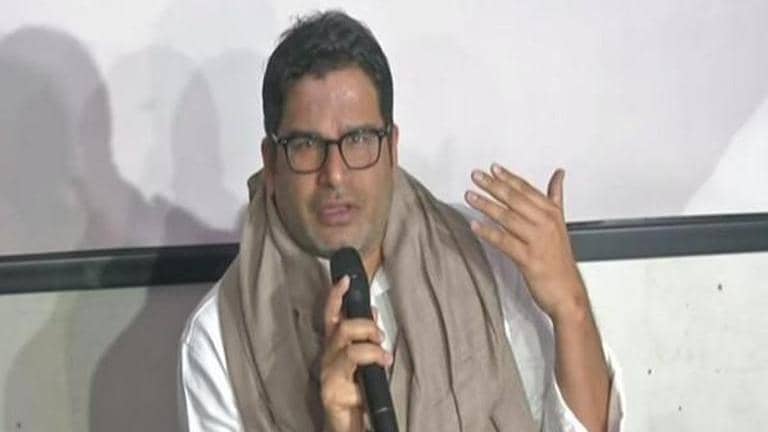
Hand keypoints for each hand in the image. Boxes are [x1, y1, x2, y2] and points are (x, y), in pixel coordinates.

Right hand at [320, 276, 392, 431]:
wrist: (350, 427)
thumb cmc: (359, 395)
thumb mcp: (367, 362)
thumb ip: (368, 339)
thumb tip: (373, 312)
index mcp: (334, 348)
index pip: (331, 316)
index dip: (336, 296)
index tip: (346, 279)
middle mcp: (327, 358)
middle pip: (340, 326)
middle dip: (365, 324)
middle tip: (381, 335)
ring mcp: (327, 374)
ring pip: (346, 343)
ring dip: (370, 343)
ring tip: (384, 355)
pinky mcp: (331, 389)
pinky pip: (350, 364)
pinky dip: (371, 358)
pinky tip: (382, 364)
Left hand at [464, 164, 586, 321]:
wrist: (568, 292)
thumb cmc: (560, 260)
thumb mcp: (560, 224)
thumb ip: (555, 198)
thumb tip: (558, 175)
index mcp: (552, 213)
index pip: (527, 189)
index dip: (509, 177)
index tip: (493, 168)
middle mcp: (546, 224)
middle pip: (515, 199)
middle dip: (493, 186)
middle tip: (476, 176)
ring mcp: (538, 241)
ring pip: (508, 218)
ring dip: (486, 205)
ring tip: (470, 196)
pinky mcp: (529, 259)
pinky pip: (504, 242)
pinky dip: (488, 232)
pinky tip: (475, 225)